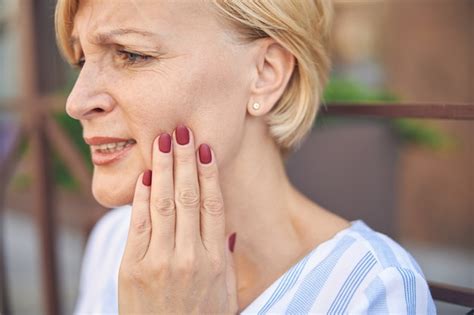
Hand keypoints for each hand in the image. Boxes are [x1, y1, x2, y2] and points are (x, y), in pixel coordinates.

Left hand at [118, 125, 238, 313]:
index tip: (206, 148)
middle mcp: (189, 256)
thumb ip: (226, 258)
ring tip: (164, 141)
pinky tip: (147, 174)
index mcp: (215, 260)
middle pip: (189, 197)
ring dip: (164, 168)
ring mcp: (159, 261)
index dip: (210, 173)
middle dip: (185, 160)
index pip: (214, 205)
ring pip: (164, 204)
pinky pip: (140, 224)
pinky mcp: (133, 268)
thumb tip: (226, 228)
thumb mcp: (226, 292)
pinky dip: (142, 196)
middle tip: (182, 131)